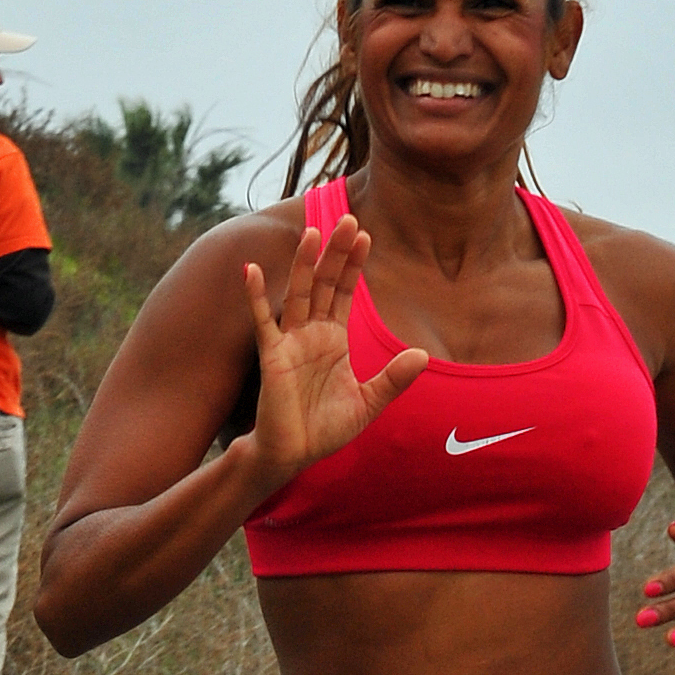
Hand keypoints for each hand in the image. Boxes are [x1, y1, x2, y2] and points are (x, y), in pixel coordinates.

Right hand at [242, 216, 427, 481]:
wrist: (293, 456)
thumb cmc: (324, 431)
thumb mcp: (368, 404)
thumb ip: (393, 379)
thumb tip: (423, 355)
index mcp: (333, 340)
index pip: (344, 292)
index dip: (353, 265)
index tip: (364, 235)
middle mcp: (311, 334)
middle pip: (324, 283)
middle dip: (335, 253)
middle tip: (348, 218)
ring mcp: (290, 342)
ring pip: (299, 294)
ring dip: (305, 264)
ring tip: (312, 232)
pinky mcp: (272, 357)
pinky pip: (263, 322)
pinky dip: (256, 296)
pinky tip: (251, 269)